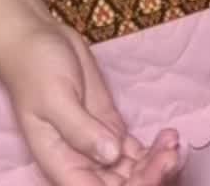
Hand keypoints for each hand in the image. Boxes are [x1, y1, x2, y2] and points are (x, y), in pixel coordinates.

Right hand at [0, 21, 181, 185]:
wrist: (38, 38)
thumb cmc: (36, 68)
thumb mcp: (55, 97)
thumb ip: (80, 129)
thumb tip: (112, 155)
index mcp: (62, 164)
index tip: (152, 169)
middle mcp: (82, 162)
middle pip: (120, 185)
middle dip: (149, 175)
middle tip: (171, 152)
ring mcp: (99, 145)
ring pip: (132, 170)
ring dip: (156, 162)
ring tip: (173, 141)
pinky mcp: (111, 127)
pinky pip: (136, 150)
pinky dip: (154, 147)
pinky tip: (170, 135)